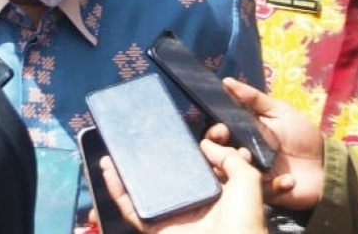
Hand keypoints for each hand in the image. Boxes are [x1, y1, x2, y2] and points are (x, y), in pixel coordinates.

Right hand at [102, 139, 267, 233]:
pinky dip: (117, 190)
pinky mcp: (154, 227)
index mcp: (215, 194)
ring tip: (116, 150)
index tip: (175, 132)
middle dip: (150, 158)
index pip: (195, 167)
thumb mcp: (247, 181)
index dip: (185, 150)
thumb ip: (230, 157)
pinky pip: (131, 208)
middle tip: (139, 138)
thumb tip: (206, 144)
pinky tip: (109, 169)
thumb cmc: (244, 222)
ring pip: (142, 191)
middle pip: (164, 177)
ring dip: (126, 171)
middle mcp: (191, 204)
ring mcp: (171, 216)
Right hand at [209, 78, 325, 209]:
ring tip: (253, 161)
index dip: (215, 133)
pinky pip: (258, 192)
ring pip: (232, 176)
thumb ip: (254, 98)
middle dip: (218, 152)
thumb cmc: (302, 134)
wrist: (327, 164)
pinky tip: (288, 179)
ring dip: (240, 168)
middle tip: (233, 148)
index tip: (221, 130)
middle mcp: (243, 155)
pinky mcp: (265, 193)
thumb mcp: (280, 111)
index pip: (219, 135)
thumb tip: (226, 82)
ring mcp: (252, 175)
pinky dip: (273, 186)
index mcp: (244, 135)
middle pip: (217, 156)